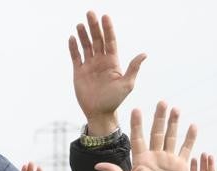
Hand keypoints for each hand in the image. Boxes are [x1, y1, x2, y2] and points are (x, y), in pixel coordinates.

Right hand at [70, 12, 145, 136]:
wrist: (99, 112)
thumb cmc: (115, 100)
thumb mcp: (127, 84)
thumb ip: (133, 68)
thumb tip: (144, 54)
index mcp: (113, 61)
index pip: (110, 40)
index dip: (108, 28)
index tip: (105, 16)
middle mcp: (101, 60)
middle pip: (97, 39)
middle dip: (94, 26)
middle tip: (90, 13)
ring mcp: (89, 65)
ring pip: (86, 46)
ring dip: (83, 35)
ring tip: (80, 23)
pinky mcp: (79, 72)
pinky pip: (75, 57)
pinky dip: (73, 48)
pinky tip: (72, 38)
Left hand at [95, 102, 195, 170]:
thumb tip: (97, 164)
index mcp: (140, 160)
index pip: (138, 138)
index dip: (137, 124)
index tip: (136, 109)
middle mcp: (154, 157)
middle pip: (156, 133)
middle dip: (159, 118)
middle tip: (162, 102)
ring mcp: (168, 160)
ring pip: (171, 137)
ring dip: (173, 123)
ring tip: (175, 108)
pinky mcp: (180, 166)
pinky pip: (186, 149)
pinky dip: (190, 138)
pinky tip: (192, 126)